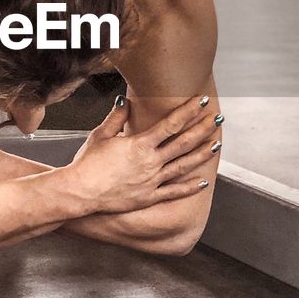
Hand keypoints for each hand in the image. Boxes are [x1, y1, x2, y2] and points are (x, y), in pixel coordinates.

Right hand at [67, 94, 222, 214]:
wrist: (80, 192)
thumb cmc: (87, 163)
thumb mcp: (101, 135)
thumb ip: (117, 117)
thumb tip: (125, 100)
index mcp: (140, 145)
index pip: (171, 124)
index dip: (188, 111)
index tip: (201, 101)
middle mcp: (150, 162)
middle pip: (183, 143)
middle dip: (202, 129)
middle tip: (217, 119)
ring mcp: (152, 181)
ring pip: (183, 166)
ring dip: (201, 154)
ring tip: (217, 144)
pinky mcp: (148, 197)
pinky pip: (174, 192)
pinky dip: (190, 188)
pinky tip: (204, 182)